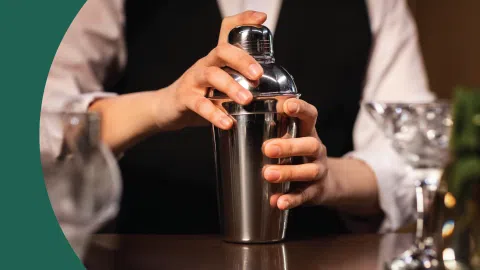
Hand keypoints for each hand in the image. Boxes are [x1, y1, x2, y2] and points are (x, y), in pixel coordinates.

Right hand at [155, 11, 266, 129]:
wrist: (168, 108)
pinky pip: (200, 104)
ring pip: (212, 75)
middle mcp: (206, 64)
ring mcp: (194, 80)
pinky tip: (227, 123)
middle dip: (242, 60)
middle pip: (222, 51)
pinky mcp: (185, 98)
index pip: (228, 31)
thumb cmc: (202, 95)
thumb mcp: (222, 86)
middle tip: (258, 75)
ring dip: (231, 86)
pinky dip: (215, 114)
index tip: (261, 19)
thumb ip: (242, 85)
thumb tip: (276, 95)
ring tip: (247, 100)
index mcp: (217, 59)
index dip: (243, 20)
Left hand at [262, 99, 329, 209]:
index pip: (310, 116)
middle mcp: (317, 150)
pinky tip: (277, 202)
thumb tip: (236, 120)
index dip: (301, 109)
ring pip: (308, 171)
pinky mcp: (315, 191)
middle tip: (268, 148)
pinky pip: (304, 196)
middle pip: (310, 144)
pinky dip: (291, 199)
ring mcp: (318, 171)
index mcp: (308, 132)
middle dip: (289, 146)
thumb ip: (272, 130)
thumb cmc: (298, 154)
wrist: (326, 183)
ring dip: (288, 172)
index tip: (286, 105)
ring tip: (268, 174)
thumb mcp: (292, 138)